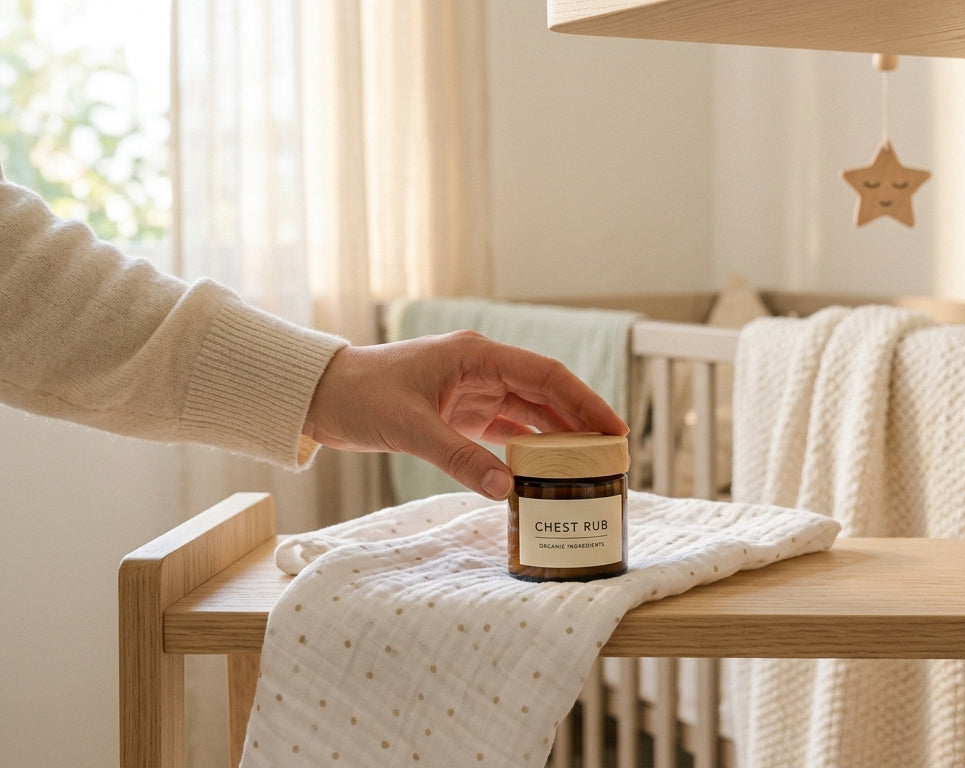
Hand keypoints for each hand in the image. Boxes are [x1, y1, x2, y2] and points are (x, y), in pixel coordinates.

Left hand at [303, 331, 628, 499]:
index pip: (546, 375)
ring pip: (530, 412)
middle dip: (581, 420)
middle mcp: (481, 368)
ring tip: (590, 464)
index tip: (614, 428)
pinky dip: (528, 447)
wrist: (320, 396)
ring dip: (558, 435)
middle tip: (614, 453)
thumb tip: (506, 491)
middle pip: (546, 392)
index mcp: (476, 355)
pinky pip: (507, 429)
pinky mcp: (461, 412)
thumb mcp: (410, 429)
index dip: (584, 401)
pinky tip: (548, 469)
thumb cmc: (360, 397)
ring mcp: (473, 390)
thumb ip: (459, 458)